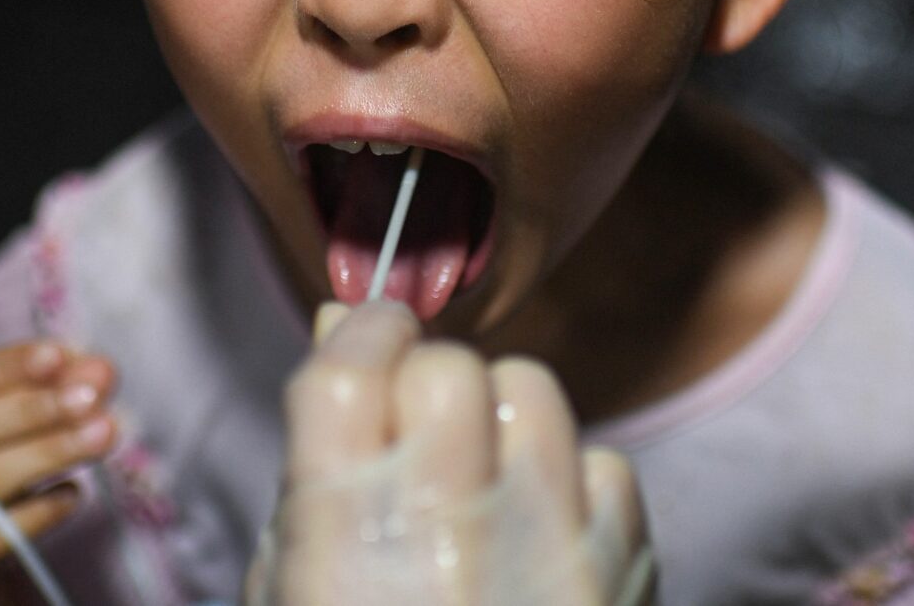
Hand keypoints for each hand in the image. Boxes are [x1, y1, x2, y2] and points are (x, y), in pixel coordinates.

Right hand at [249, 302, 653, 605]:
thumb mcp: (288, 594)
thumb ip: (314, 472)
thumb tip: (341, 333)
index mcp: (344, 542)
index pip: (351, 363)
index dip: (354, 340)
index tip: (359, 348)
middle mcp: (454, 532)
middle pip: (446, 368)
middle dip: (422, 384)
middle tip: (411, 433)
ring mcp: (553, 550)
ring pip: (533, 390)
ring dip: (499, 419)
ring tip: (478, 484)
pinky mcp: (626, 574)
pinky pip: (605, 463)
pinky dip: (571, 483)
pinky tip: (538, 537)